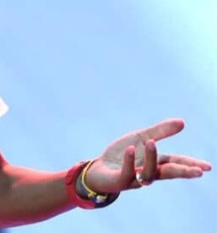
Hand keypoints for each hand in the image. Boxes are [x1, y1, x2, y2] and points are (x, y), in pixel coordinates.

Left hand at [83, 118, 210, 193]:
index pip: (176, 163)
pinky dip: (130, 161)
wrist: (98, 169)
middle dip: (183, 172)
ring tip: (151, 142)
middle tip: (198, 171)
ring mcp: (134, 179)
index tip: (207, 167)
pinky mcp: (119, 181)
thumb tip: (182, 122)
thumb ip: (160, 132)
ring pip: (148, 174)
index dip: (190, 165)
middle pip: (168, 173)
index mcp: (156, 163)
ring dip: (151, 158)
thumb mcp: (140, 138)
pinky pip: (127, 173)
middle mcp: (148, 173)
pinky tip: (131, 149)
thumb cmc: (122, 155)